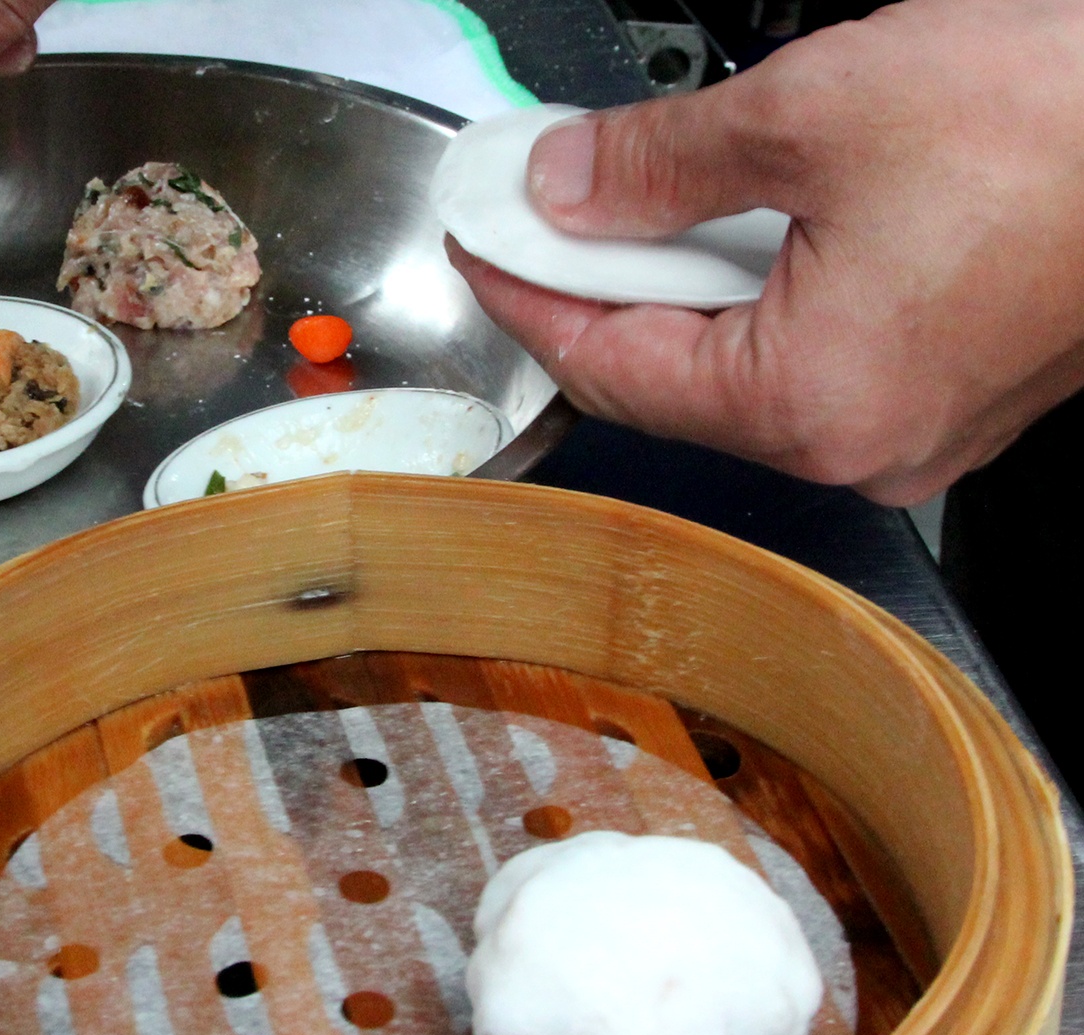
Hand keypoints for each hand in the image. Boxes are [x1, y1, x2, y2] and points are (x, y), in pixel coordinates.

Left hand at [448, 0, 1083, 505]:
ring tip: (641, 200)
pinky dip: (759, 290)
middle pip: (667, 372)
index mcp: (810, 403)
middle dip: (598, 280)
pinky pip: (812, 353)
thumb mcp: (815, 114)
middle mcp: (859, 446)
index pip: (607, 363)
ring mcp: (911, 429)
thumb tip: (565, 187)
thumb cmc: (1063, 124)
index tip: (482, 242)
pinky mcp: (950, 391)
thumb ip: (658, 164)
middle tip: (545, 205)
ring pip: (740, 362)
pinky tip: (743, 226)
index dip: (526, 292)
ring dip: (680, 279)